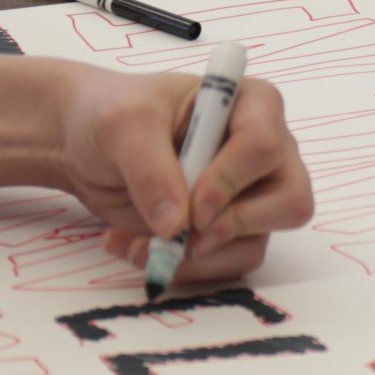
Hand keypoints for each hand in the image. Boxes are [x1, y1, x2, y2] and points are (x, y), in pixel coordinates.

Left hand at [61, 71, 313, 281]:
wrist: (84, 143)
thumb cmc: (113, 113)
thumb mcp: (122, 124)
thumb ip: (150, 168)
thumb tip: (176, 225)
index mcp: (251, 106)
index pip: (264, 147)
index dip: (231, 181)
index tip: (193, 208)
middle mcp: (262, 153)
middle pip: (289, 202)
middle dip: (235, 227)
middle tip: (186, 237)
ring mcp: (248, 196)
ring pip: (254, 243)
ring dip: (195, 258)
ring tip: (137, 246)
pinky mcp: (226, 232)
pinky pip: (225, 264)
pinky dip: (181, 268)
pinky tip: (134, 247)